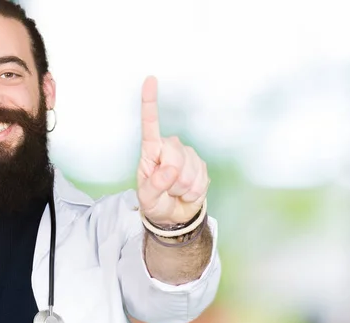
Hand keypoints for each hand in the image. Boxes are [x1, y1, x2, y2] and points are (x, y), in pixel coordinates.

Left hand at [137, 76, 209, 224]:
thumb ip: (153, 186)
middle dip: (172, 178)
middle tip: (167, 188)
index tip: (150, 79)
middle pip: (174, 155)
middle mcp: (170, 148)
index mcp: (151, 151)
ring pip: (189, 170)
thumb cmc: (155, 203)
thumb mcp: (147, 199)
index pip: (150, 125)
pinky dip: (194, 191)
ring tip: (176, 191)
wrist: (174, 215)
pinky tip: (187, 191)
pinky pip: (201, 179)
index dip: (150, 103)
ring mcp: (187, 155)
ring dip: (183, 187)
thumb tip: (169, 170)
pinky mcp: (201, 165)